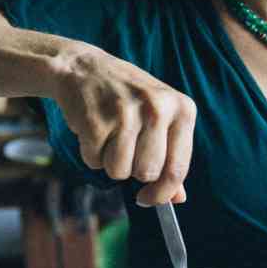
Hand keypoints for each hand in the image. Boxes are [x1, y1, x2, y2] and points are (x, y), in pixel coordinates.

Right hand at [51, 45, 195, 206]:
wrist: (84, 68)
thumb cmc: (127, 98)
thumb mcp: (159, 118)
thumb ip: (171, 156)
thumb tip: (177, 198)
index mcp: (182, 108)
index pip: (178, 168)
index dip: (163, 193)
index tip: (149, 199)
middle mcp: (157, 109)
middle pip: (147, 173)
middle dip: (132, 169)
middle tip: (125, 144)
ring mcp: (126, 114)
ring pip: (119, 172)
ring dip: (109, 162)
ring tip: (109, 135)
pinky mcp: (96, 122)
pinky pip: (94, 162)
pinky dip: (90, 154)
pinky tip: (93, 129)